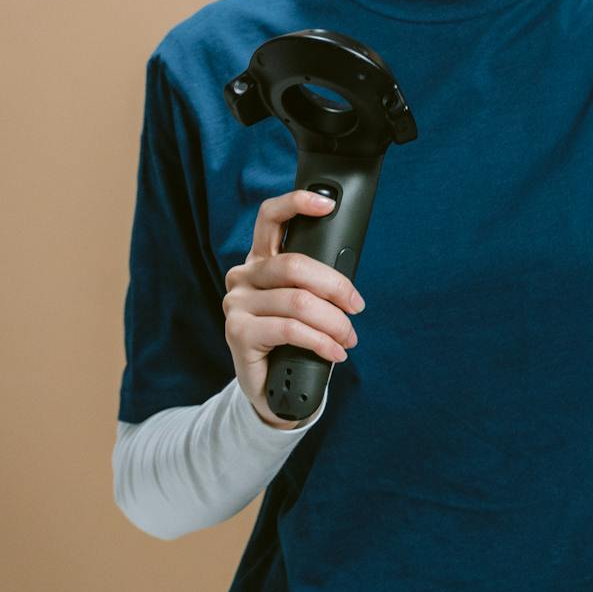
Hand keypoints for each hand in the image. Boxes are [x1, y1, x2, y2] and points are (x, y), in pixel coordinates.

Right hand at [223, 187, 365, 427]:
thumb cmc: (293, 339)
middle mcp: (243, 275)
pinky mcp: (237, 332)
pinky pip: (291, 330)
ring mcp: (236, 303)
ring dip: (334, 323)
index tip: (328, 205)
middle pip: (295, 265)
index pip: (270, 218)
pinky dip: (321, 341)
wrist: (272, 388)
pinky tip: (334, 352)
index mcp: (259, 259)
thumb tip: (348, 276)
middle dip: (336, 286)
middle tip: (356, 307)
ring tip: (348, 339)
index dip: (297, 204)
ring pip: (299, 302)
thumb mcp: (304, 302)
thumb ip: (316, 280)